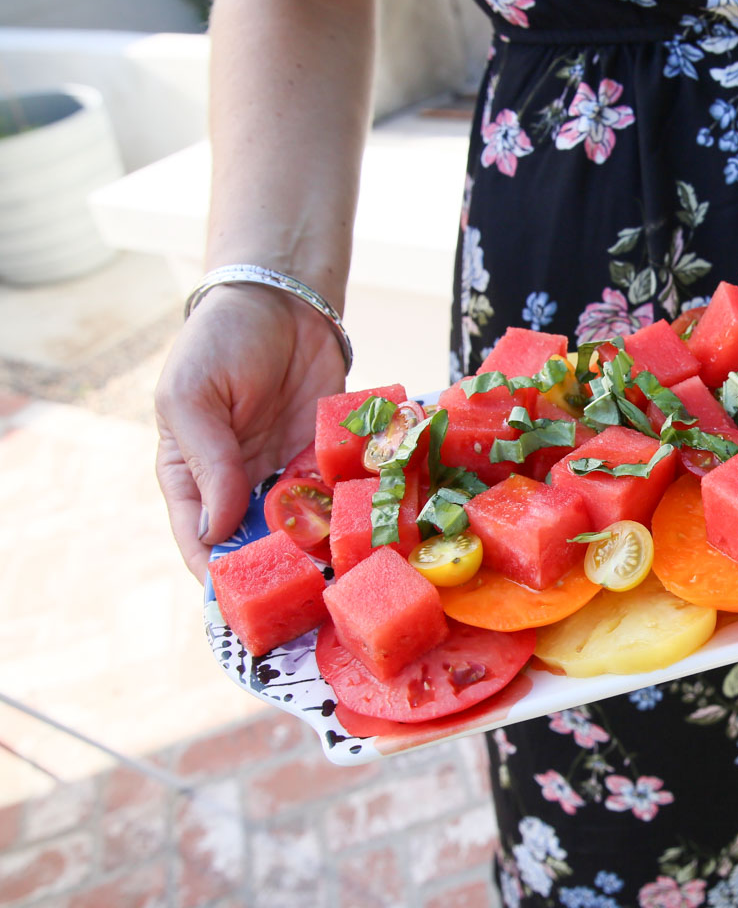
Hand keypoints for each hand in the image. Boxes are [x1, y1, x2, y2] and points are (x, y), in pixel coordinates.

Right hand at [155, 287, 344, 578]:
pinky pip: (343, 496)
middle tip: (310, 598)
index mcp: (191, 478)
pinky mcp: (330, 459)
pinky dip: (356, 515)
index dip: (219, 578)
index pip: (201, 541)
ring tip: (349, 578)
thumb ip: (207, 462)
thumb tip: (216, 530)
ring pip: (306, 530)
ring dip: (325, 553)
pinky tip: (375, 534)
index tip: (244, 607)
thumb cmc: (219, 342)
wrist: (282, 299)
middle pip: (259, 547)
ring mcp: (289, 475)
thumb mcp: (193, 397)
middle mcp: (242, 486)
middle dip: (283, 574)